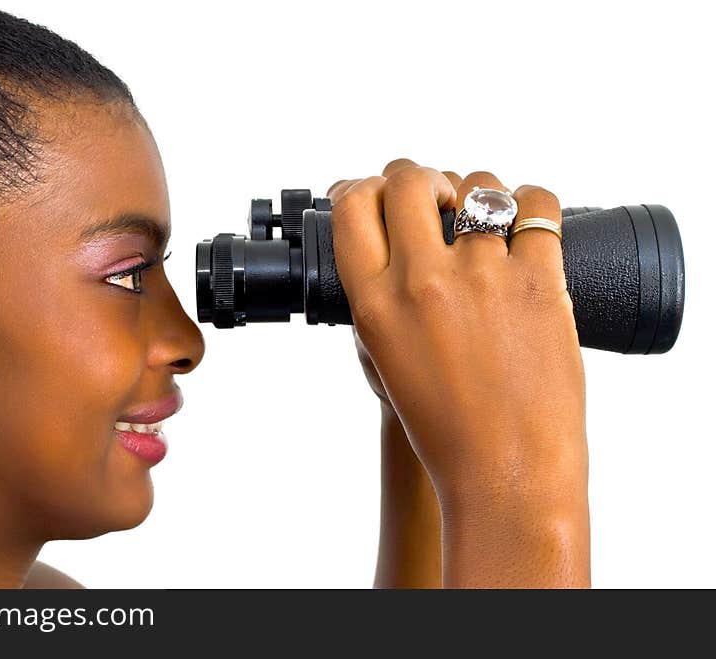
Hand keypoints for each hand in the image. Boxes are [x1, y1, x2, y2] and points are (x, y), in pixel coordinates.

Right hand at [327, 159, 588, 586]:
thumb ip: (380, 303)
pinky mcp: (539, 280)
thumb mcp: (386, 362)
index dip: (361, 187)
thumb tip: (391, 250)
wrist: (506, 470)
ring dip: (479, 189)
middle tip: (434, 193)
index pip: (352, 209)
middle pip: (409, 180)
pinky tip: (528, 220)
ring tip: (487, 215)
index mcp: (376, 305)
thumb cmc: (446, 429)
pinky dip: (533, 203)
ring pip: (478, 184)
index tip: (375, 191)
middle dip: (418, 176)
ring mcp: (483, 276)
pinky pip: (537, 205)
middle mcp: (422, 282)